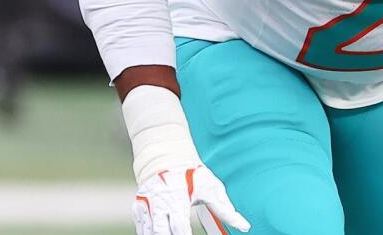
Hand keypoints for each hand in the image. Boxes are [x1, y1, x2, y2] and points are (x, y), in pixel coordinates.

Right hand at [133, 164, 250, 234]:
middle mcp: (159, 202)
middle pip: (160, 232)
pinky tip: (162, 233)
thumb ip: (225, 209)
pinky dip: (150, 234)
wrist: (165, 155)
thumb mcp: (211, 188)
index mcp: (177, 198)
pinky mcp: (138, 207)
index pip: (179, 226)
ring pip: (148, 232)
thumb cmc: (192, 174)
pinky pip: (142, 229)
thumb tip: (245, 226)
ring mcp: (145, 205)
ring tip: (172, 234)